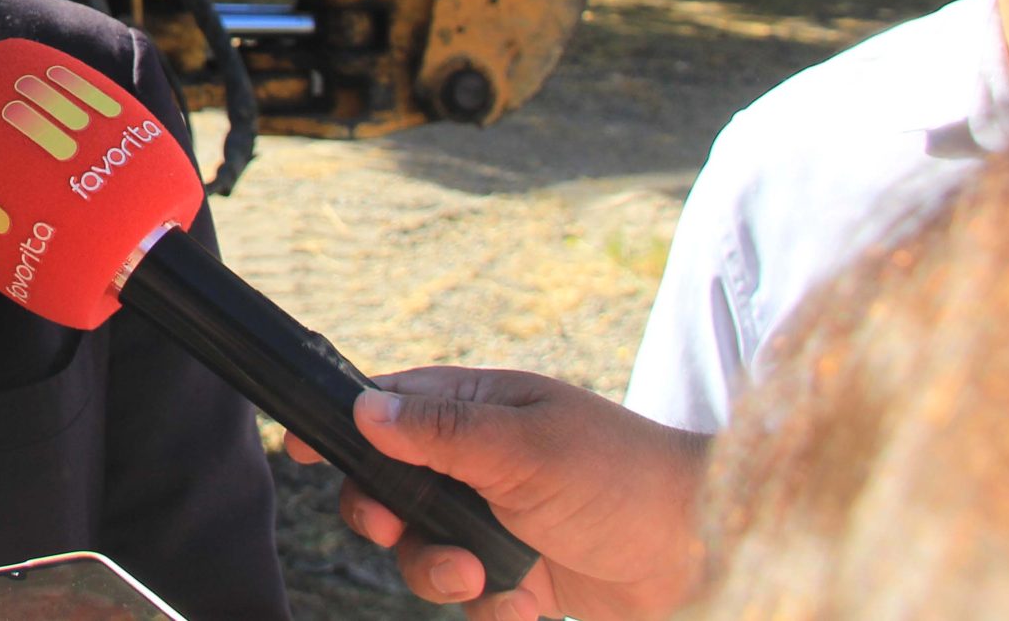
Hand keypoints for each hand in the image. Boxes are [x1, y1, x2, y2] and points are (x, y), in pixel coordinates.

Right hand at [282, 367, 709, 620]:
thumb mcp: (528, 445)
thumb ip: (443, 430)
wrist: (709, 557)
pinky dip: (492, 609)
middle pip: (390, 488)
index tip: (298, 449)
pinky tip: (529, 605)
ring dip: (439, 571)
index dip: (342, 427)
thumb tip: (364, 409)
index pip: (390, 407)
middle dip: (385, 515)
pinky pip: (473, 599)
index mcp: (481, 411)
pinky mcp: (522, 576)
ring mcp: (499, 522)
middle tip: (394, 528)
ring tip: (482, 579)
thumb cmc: (624, 477)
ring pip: (423, 550)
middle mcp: (481, 464)